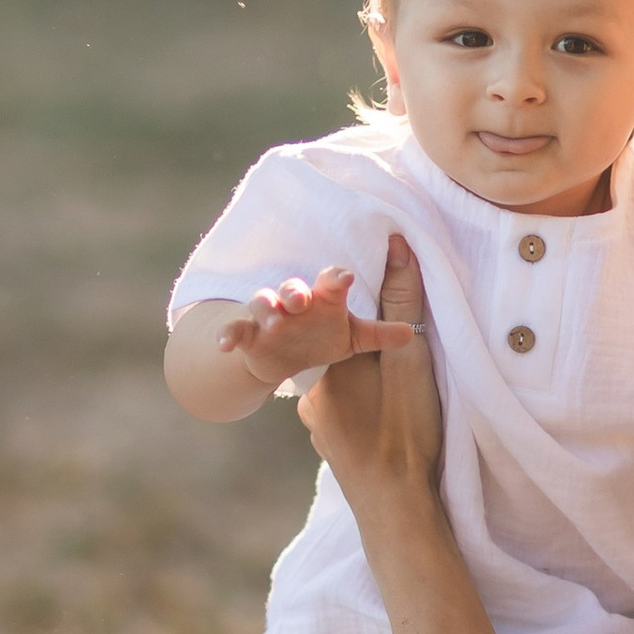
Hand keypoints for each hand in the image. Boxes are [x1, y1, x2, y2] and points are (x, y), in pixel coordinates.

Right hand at [215, 265, 416, 398]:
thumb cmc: (322, 337)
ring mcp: (269, 317)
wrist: (282, 356)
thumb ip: (378, 335)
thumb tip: (410, 334)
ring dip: (267, 309)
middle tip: (302, 300)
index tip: (344, 278)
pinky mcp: (248, 334)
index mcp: (324, 299)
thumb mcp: (352, 337)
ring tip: (274, 323)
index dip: (336, 279)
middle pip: (293, 289)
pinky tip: (224, 344)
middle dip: (296, 292)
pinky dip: (228, 335)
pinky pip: (235, 329)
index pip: (331, 282)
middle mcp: (295, 303)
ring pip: (263, 303)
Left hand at [301, 235, 444, 515]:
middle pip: (338, 350)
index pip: (341, 318)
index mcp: (325, 360)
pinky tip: (385, 418)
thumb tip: (396, 243)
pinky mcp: (331, 446)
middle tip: (398, 359)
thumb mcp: (409, 357)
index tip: (389, 316)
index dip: (365, 310)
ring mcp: (317, 421)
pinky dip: (363, 407)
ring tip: (396, 392)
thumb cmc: (403, 430)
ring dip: (365, 382)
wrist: (394, 508)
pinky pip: (344, 411)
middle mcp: (311, 389)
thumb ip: (402, 300)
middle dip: (364, 349)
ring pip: (341, 383)